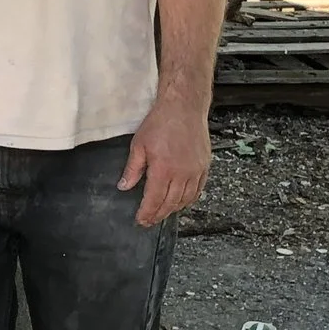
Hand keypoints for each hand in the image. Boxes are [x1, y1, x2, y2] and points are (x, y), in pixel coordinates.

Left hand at [119, 96, 210, 227]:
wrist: (184, 108)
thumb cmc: (160, 123)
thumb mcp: (138, 145)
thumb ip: (132, 169)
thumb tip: (124, 186)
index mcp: (164, 170)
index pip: (154, 200)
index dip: (147, 213)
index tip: (141, 220)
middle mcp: (182, 174)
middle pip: (170, 203)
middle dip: (158, 215)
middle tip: (149, 221)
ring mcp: (196, 171)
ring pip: (185, 199)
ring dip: (173, 209)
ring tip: (162, 213)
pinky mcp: (204, 166)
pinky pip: (198, 190)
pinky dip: (189, 200)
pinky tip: (181, 202)